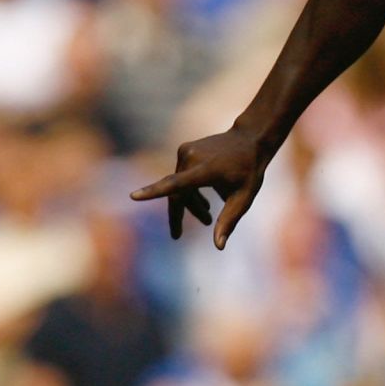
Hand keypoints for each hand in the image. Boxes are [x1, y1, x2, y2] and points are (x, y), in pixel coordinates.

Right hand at [129, 126, 274, 248]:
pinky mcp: (184, 149)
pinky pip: (181, 175)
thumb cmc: (250, 170)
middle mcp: (192, 158)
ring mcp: (186, 151)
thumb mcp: (244, 198)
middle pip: (177, 193)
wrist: (250, 138)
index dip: (154, 192)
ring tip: (207, 218)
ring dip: (189, 203)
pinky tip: (203, 203)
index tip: (134, 197)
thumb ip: (229, 220)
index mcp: (205, 169)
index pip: (176, 183)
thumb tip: (218, 246)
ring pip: (178, 185)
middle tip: (177, 235)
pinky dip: (189, 190)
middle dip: (179, 214)